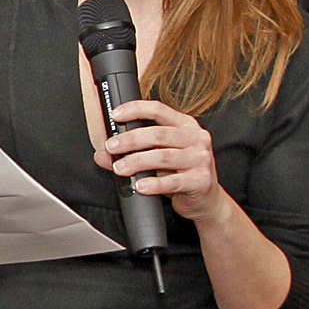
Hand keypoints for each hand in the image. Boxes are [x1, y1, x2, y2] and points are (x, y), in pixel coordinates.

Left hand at [99, 97, 229, 221]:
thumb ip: (132, 152)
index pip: (159, 109)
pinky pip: (172, 181)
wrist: (206, 199)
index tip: (115, 115)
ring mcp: (200, 159)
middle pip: (158, 133)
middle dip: (130, 139)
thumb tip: (103, 154)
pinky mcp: (200, 180)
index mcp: (185, 125)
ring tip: (119, 168)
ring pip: (163, 156)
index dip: (135, 109)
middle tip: (112, 147)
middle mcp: (196, 138)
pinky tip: (140, 185)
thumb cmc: (181, 173)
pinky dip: (153, 184)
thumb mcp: (157, 158)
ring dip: (137, 161)